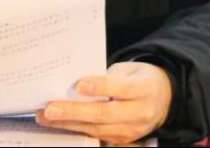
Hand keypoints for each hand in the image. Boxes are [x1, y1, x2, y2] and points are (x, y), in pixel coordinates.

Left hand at [35, 61, 172, 144]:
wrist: (163, 99)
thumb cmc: (139, 78)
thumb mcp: (129, 70)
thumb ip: (108, 76)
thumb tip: (75, 83)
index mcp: (144, 88)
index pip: (122, 88)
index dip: (100, 87)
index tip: (79, 85)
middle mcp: (141, 112)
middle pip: (105, 114)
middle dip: (74, 112)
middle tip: (50, 109)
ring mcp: (133, 130)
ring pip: (98, 129)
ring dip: (69, 124)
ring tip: (46, 117)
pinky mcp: (124, 140)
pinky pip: (98, 136)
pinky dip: (76, 130)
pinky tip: (59, 124)